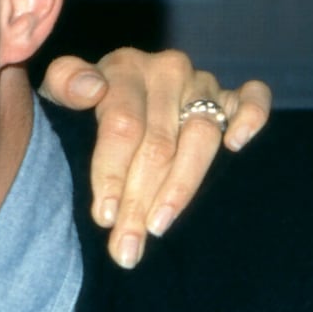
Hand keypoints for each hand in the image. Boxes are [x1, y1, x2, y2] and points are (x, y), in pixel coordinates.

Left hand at [38, 48, 272, 269]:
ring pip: (202, 137)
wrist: (107, 86)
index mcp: (123, 67)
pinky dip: (251, 118)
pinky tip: (237, 146)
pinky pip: (253, 98)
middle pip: (159, 143)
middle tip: (126, 244)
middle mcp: (166, 70)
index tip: (103, 217)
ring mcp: (201, 82)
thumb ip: (65, 84)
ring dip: (181, 188)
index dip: (111, 173)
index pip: (123, 125)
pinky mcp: (229, 94)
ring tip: (157, 227)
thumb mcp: (59, 90)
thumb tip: (94, 89)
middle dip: (139, 199)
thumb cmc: (80, 98)